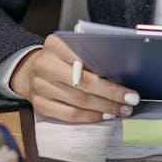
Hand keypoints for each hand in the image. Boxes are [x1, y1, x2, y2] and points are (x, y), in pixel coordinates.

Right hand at [10, 33, 140, 121]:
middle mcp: (45, 65)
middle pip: (84, 84)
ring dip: (104, 108)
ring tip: (121, 110)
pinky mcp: (40, 105)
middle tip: (131, 101)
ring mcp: (40, 87)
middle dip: (111, 95)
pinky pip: (69, 115)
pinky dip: (89, 117)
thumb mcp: (71, 46)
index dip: (108, 78)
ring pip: (78, 102)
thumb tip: (121, 69)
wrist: (30, 69)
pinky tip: (103, 116)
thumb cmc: (60, 56)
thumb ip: (90, 53)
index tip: (129, 87)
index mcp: (55, 44)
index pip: (85, 61)